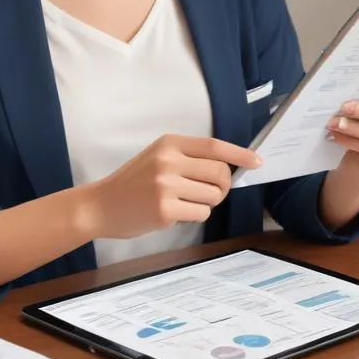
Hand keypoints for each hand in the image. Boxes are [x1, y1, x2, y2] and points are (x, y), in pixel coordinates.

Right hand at [83, 135, 261, 239]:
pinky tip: (175, 212)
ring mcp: (166, 186)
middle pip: (219, 173)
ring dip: (207, 202)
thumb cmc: (134, 182)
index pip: (214, 146)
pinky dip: (195, 215)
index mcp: (169, 143)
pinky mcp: (165, 210)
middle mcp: (168, 161)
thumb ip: (189, 158)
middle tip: (212, 192)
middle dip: (223, 186)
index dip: (239, 154)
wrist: (101, 205)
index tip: (257, 161)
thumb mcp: (159, 157)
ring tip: (185, 201)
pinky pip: (201, 213)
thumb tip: (231, 166)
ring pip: (213, 196)